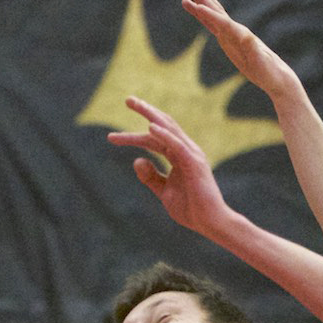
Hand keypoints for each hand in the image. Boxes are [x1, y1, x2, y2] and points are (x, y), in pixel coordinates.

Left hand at [107, 98, 236, 240]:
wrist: (210, 223)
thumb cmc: (191, 208)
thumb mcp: (164, 192)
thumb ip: (150, 177)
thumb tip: (136, 160)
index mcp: (178, 156)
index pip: (153, 140)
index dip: (132, 137)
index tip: (111, 137)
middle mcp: (186, 150)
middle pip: (163, 125)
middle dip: (145, 111)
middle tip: (128, 99)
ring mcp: (191, 155)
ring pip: (170, 129)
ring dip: (152, 115)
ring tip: (136, 104)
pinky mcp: (195, 164)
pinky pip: (177, 145)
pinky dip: (165, 135)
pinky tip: (150, 128)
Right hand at [179, 0, 302, 101]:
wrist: (277, 77)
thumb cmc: (270, 71)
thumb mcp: (261, 62)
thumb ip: (253, 49)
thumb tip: (247, 36)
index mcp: (241, 34)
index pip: (222, 22)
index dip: (209, 15)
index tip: (196, 6)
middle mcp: (236, 30)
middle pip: (216, 9)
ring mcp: (232, 34)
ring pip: (214, 13)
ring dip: (202, 0)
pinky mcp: (229, 40)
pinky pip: (213, 25)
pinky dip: (205, 16)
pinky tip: (198, 10)